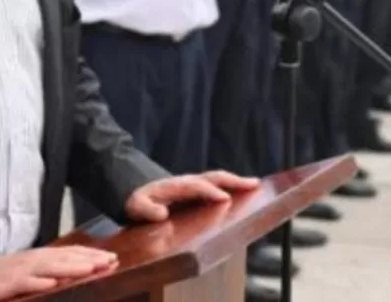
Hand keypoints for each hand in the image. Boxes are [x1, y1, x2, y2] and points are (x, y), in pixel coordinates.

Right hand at [0, 246, 117, 300]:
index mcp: (45, 256)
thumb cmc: (12, 273)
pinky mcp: (9, 283)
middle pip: (66, 258)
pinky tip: (52, 284)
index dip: (92, 255)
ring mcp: (23, 270)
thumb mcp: (36, 268)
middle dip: (89, 260)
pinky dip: (39, 283)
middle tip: (110, 262)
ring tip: (90, 269)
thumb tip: (84, 269)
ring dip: (71, 268)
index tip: (113, 258)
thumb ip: (57, 267)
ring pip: (50, 268)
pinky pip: (26, 283)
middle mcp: (37, 259)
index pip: (73, 253)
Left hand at [125, 171, 259, 222]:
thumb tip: (161, 214)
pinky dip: (232, 185)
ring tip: (256, 185)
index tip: (225, 199)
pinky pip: (217, 183)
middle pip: (214, 177)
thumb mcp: (136, 206)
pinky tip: (244, 191)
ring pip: (218, 178)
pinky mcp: (197, 188)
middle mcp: (188, 181)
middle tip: (254, 184)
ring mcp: (194, 182)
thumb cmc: (137, 201)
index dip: (210, 192)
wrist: (135, 188)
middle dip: (233, 180)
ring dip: (236, 181)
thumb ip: (146, 210)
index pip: (196, 187)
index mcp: (175, 186)